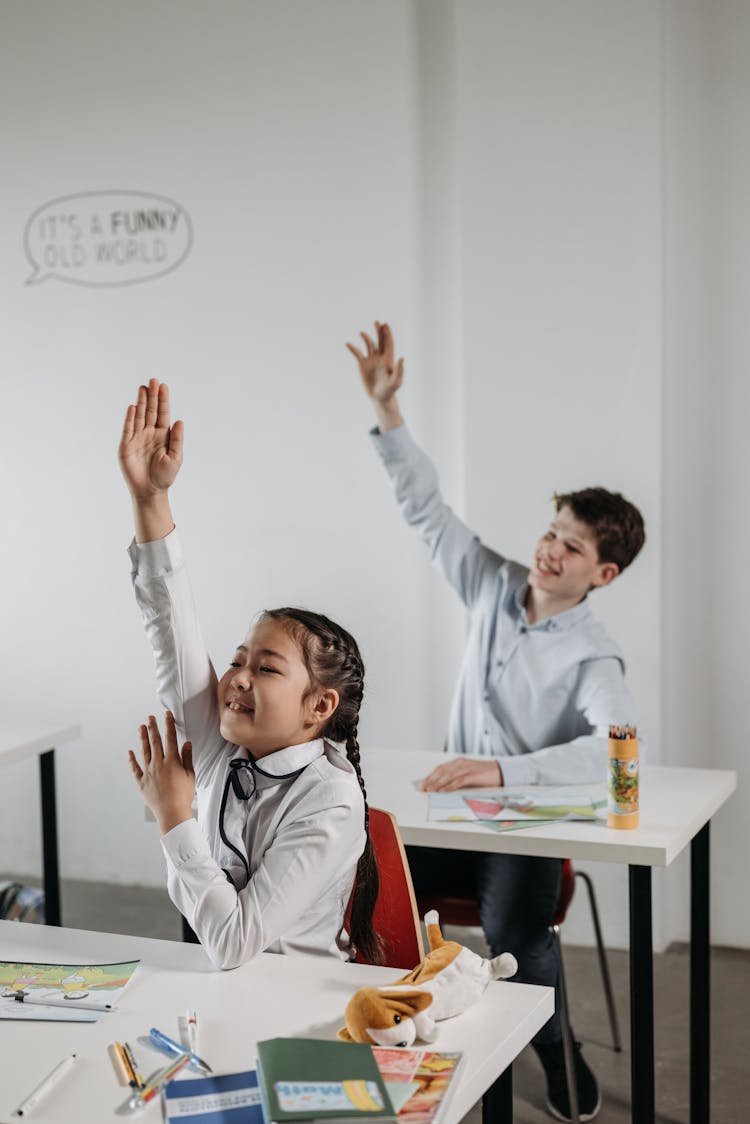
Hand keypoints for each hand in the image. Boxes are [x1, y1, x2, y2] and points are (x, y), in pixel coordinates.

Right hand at [118, 379, 183, 499]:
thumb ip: (177, 439)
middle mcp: (150, 433)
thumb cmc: (165, 476)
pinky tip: (132, 407)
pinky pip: (128, 429)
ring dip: (141, 402)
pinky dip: (130, 418)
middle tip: (153, 380)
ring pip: (139, 416)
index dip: (163, 400)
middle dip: (152, 396)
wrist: (150, 490)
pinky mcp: (126, 445)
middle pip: (151, 411)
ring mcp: (137, 438)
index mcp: (163, 435)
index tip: (163, 386)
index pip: (163, 413)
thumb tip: (180, 421)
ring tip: (143, 388)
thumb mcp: (175, 457)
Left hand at [128, 711, 194, 834]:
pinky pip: (135, 769)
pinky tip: (130, 752)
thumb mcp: (190, 775)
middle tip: (150, 718)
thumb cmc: (183, 796)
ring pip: (144, 752)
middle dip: (153, 728)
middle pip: (155, 742)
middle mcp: (158, 764)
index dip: (168, 725)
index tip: (167, 715)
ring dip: (143, 738)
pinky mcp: (141, 782)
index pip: (170, 738)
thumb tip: (186, 743)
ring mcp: (148, 773)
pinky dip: (132, 760)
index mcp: (172, 762)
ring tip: (141, 728)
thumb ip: (187, 758)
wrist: (172, 813)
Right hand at [346, 321, 403, 420]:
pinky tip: (348, 344)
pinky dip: (353, 348)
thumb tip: (402, 358)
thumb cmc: (390, 390)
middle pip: (380, 341)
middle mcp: (380, 357)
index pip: (388, 343)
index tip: (385, 326)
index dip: (387, 334)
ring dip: (366, 338)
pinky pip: (357, 353)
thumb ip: (399, 370)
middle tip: (377, 322)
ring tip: (361, 333)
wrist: (379, 397)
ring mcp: (371, 360)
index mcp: (389, 359)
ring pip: (368, 345)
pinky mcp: (362, 364)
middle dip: (379, 331)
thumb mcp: (396, 382)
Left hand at [419, 758, 502, 791]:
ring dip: (437, 784)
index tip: (422, 784)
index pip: (440, 769)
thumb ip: (457, 777)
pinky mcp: (473, 775)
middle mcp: (461, 763)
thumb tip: (443, 787)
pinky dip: (449, 786)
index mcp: (459, 762)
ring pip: (448, 776)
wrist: (502, 771)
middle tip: (422, 788)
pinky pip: (458, 781)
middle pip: (441, 771)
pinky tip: (442, 791)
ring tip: (429, 791)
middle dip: (430, 780)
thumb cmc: (485, 775)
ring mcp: (467, 768)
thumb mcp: (468, 774)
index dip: (430, 776)